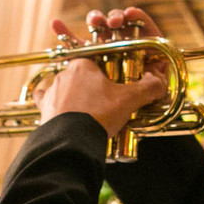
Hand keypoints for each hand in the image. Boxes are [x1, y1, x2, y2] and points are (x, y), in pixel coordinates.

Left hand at [41, 7, 167, 136]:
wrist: (71, 140)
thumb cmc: (99, 114)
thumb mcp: (128, 100)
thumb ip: (147, 88)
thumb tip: (159, 81)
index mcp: (84, 65)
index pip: (99, 63)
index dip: (109, 76)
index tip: (114, 90)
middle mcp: (64, 73)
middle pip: (83, 77)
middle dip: (93, 89)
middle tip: (106, 105)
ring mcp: (52, 90)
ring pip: (66, 88)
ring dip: (76, 98)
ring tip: (89, 115)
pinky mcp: (44, 107)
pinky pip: (46, 100)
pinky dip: (54, 104)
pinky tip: (61, 111)